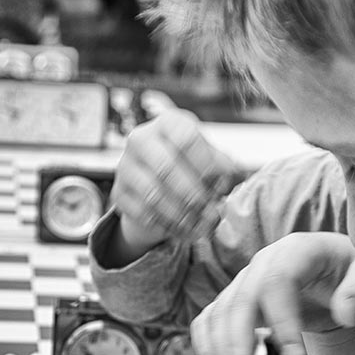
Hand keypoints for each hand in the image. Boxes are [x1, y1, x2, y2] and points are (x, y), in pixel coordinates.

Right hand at [108, 108, 241, 258]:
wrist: (155, 182)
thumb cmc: (188, 164)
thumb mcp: (208, 158)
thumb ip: (224, 166)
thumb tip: (235, 177)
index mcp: (168, 122)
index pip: (186, 138)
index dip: (207, 164)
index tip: (222, 186)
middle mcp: (141, 139)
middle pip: (167, 168)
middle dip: (195, 195)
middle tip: (213, 213)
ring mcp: (125, 166)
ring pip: (154, 195)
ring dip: (183, 215)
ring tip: (203, 226)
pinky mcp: (119, 193)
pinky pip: (143, 213)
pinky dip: (167, 225)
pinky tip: (185, 231)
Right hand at [190, 232, 354, 354]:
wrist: (333, 268)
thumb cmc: (352, 273)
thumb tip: (348, 313)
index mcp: (297, 251)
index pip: (279, 281)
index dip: (282, 321)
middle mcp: (264, 263)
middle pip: (240, 300)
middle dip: (238, 345)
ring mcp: (245, 281)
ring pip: (220, 313)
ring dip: (222, 353)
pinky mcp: (235, 299)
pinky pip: (209, 319)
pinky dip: (208, 344)